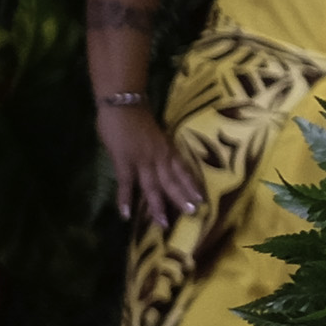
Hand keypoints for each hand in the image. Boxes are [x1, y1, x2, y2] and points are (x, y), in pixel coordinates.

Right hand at [99, 104, 205, 223]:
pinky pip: (125, 183)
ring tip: (163, 223)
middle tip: (192, 214)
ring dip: (157, 205)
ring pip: (152, 186)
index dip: (192, 185)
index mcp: (167, 149)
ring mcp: (141, 160)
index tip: (203, 199)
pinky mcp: (124, 161)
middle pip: (172, 182)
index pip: (182, 170)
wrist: (123, 102)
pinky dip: (125, 199)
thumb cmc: (137, 116)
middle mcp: (158, 157)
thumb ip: (159, 148)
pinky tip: (126, 215)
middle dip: (181, 199)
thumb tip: (162, 161)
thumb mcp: (156, 134)